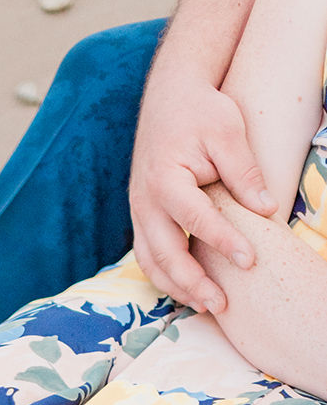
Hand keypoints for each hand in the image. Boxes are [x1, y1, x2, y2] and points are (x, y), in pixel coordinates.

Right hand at [130, 71, 275, 311]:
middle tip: (222, 304)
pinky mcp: (141, 218)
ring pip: (151, 263)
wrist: (169, 98)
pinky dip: (165, 278)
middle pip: (165, 254)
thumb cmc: (201, 113)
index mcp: (165, 178)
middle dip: (194, 283)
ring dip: (177, 289)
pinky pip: (147, 257)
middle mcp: (145, 201)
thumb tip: (267, 209)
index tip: (250, 260)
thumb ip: (244, 172)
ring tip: (206, 306)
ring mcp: (139, 212)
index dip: (223, 242)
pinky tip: (188, 290)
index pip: (196, 219)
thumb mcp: (228, 133)